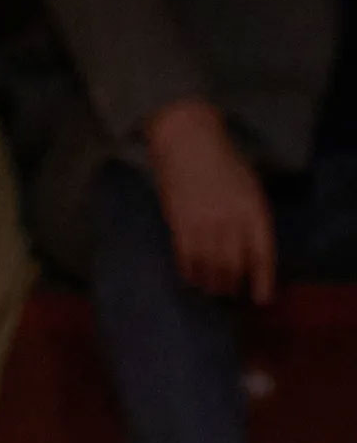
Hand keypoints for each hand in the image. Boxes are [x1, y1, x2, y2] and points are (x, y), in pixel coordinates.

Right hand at [145, 99, 276, 301]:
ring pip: (209, 267)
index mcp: (253, 209)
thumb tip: (251, 254)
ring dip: (212, 284)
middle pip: (234, 265)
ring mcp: (203, 223)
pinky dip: (190, 273)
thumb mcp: (250, 188)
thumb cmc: (224, 164)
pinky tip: (193, 277)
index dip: (263, 280)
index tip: (261, 298)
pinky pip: (186, 258)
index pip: (261, 253)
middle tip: (232, 292)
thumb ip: (253, 220)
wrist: (188, 144)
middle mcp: (230, 219)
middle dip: (234, 284)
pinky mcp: (179, 225)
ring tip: (213, 289)